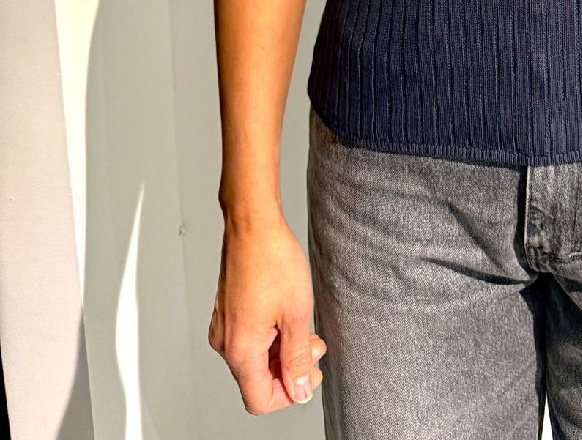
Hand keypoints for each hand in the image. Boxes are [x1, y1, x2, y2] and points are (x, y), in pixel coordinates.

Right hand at [209, 211, 327, 414]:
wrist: (253, 224)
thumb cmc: (272, 260)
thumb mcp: (297, 314)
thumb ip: (298, 358)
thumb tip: (299, 390)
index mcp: (240, 349)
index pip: (260, 400)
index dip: (290, 393)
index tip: (310, 373)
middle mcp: (225, 342)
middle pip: (257, 380)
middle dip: (290, 368)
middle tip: (314, 345)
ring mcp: (224, 326)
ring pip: (255, 359)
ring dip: (282, 351)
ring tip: (304, 327)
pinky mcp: (227, 312)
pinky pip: (249, 339)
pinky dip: (271, 336)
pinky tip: (288, 316)